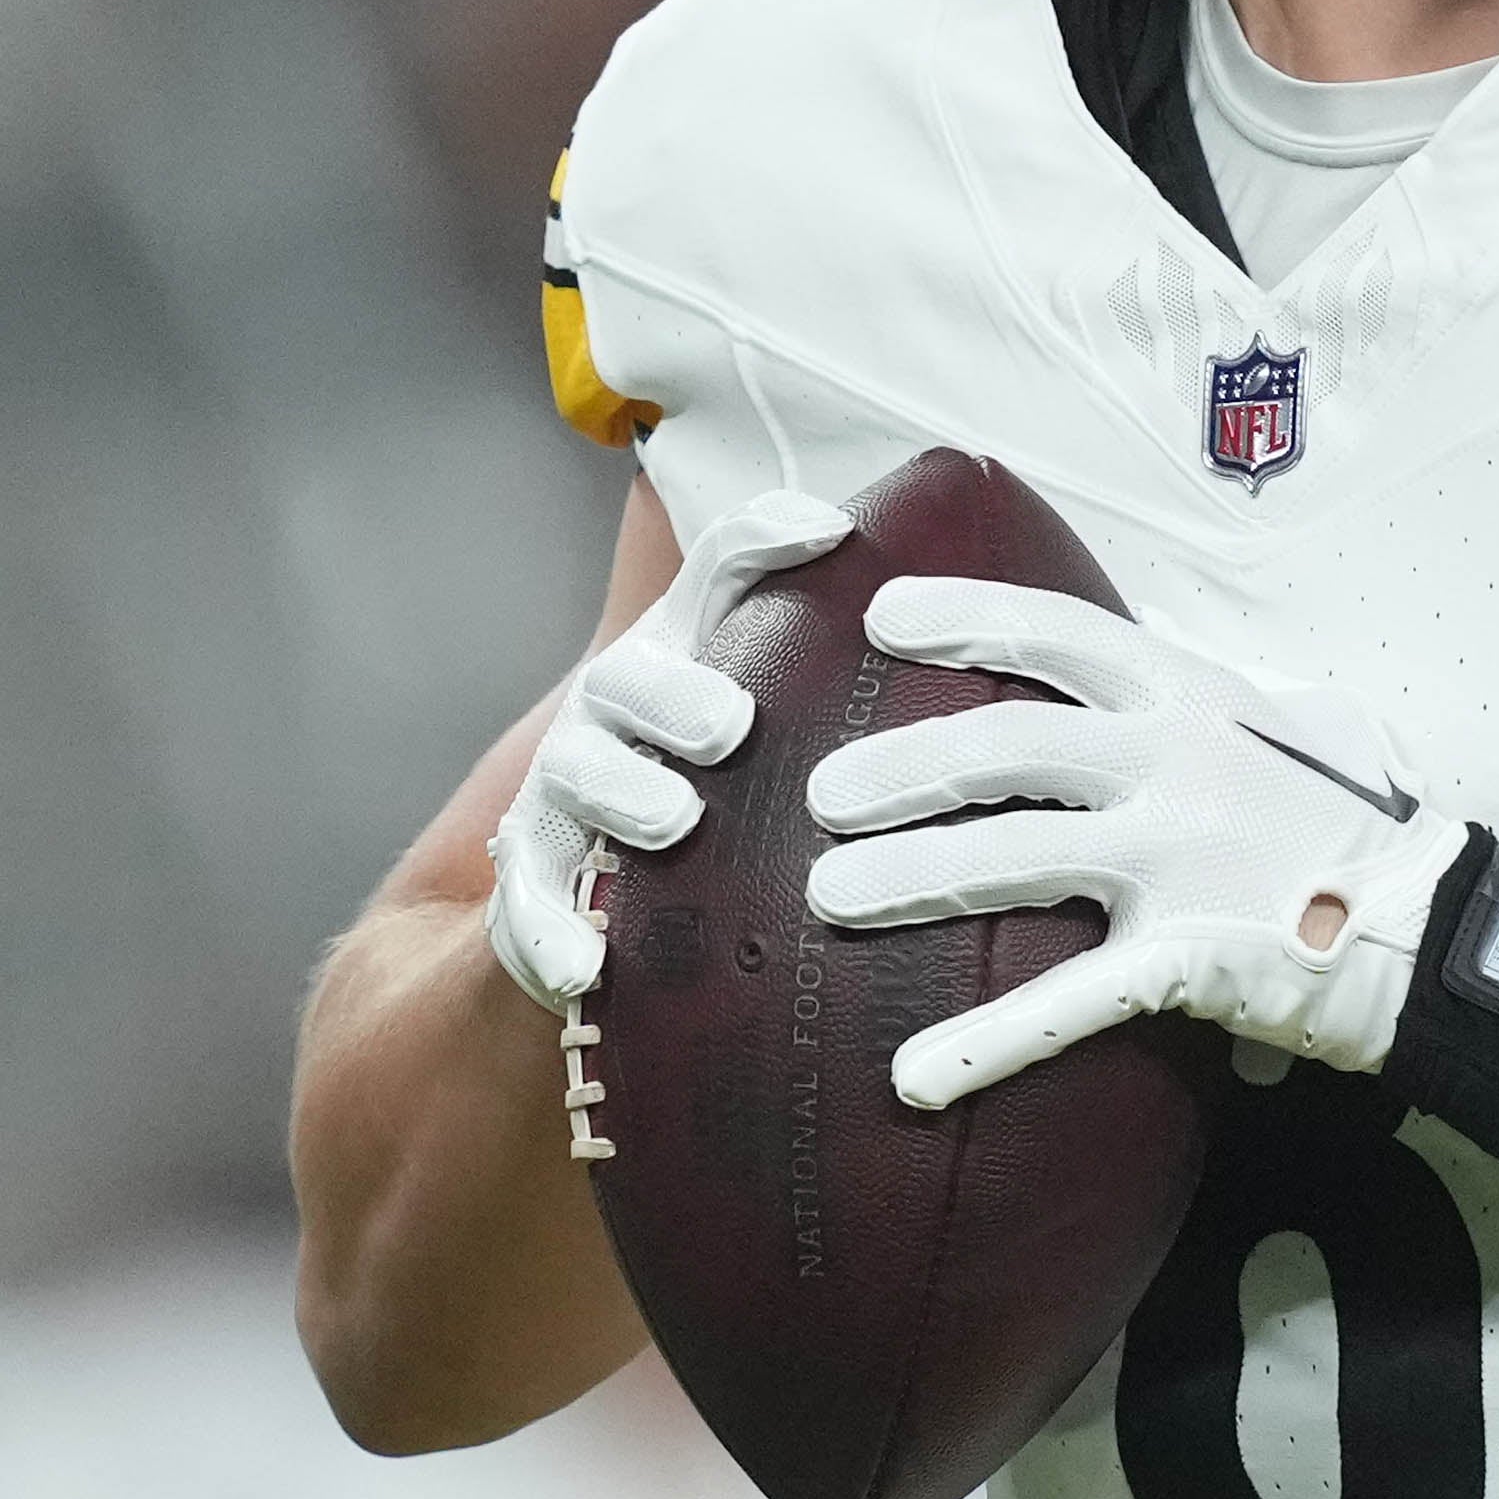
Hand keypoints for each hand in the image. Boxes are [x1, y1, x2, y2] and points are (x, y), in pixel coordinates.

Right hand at [484, 489, 851, 1015]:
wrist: (577, 903)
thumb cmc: (707, 793)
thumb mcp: (772, 721)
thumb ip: (837, 670)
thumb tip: (969, 613)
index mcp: (679, 656)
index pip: (717, 574)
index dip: (766, 540)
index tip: (830, 533)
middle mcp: (612, 712)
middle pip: (627, 675)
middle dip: (675, 693)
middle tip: (730, 725)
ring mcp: (565, 793)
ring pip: (577, 776)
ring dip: (623, 792)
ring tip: (675, 820)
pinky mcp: (533, 880)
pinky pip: (529, 906)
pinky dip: (551, 933)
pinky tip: (587, 965)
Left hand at [798, 579, 1470, 1107]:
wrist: (1434, 929)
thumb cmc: (1351, 829)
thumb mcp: (1292, 728)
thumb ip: (1208, 704)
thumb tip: (1127, 682)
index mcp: (1195, 697)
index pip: (1060, 635)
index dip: (966, 618)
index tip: (883, 619)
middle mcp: (1179, 764)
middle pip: (1006, 747)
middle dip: (902, 767)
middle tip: (823, 794)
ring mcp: (1180, 861)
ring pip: (1011, 858)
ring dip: (906, 877)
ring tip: (826, 896)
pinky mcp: (1186, 960)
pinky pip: (1065, 1003)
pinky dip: (983, 1046)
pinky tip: (913, 1079)